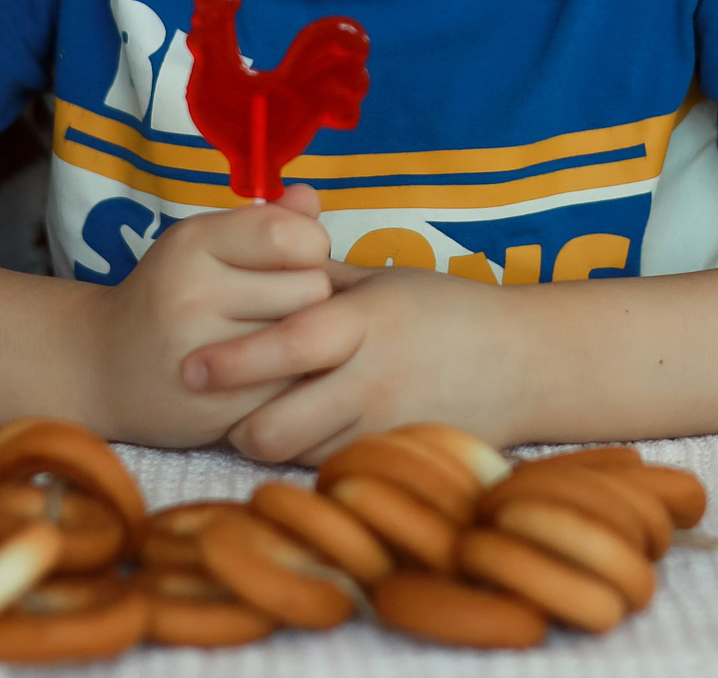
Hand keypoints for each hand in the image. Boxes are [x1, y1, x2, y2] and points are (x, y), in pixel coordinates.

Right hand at [85, 183, 334, 446]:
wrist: (102, 367)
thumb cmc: (170, 295)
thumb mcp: (205, 244)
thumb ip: (264, 220)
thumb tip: (309, 197)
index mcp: (193, 243)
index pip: (288, 236)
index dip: (310, 247)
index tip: (295, 260)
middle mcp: (193, 294)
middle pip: (310, 288)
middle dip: (310, 296)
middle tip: (283, 305)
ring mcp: (204, 354)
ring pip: (305, 340)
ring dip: (303, 340)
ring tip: (274, 337)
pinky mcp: (218, 405)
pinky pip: (291, 386)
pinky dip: (288, 379)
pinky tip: (263, 373)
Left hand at [186, 264, 526, 462]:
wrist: (526, 362)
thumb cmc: (447, 311)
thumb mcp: (384, 282)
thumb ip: (320, 275)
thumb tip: (260, 247)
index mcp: (367, 320)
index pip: (290, 343)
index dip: (236, 359)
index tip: (191, 367)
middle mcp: (375, 377)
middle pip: (279, 425)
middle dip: (241, 425)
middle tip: (227, 410)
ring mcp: (388, 425)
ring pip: (301, 457)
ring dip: (276, 444)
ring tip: (268, 422)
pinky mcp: (400, 457)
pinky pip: (335, 470)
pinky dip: (314, 458)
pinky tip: (315, 435)